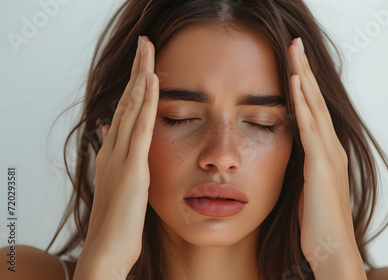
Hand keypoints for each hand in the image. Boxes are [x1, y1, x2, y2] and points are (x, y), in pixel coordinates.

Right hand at [81, 36, 158, 267]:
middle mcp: (114, 149)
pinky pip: (141, 128)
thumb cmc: (118, 221)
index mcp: (114, 153)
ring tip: (148, 50)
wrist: (109, 248)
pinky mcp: (132, 167)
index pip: (126, 111)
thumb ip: (118, 157)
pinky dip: (146, 102)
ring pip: (132, 108)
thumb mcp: (119, 183)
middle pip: (127, 101)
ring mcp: (122, 156)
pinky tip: (152, 81)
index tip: (145, 64)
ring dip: (141, 76)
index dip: (135, 85)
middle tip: (145, 43)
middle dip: (137, 70)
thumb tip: (112, 132)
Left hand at [288, 37, 361, 270]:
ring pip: (315, 107)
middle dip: (305, 70)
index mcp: (326, 153)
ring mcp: (329, 156)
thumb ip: (304, 167)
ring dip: (304, 77)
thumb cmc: (318, 224)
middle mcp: (331, 148)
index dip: (304, 85)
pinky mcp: (322, 167)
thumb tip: (294, 155)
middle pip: (317, 101)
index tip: (294, 62)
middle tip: (296, 44)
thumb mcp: (308, 188)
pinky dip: (303, 103)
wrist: (332, 250)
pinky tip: (295, 83)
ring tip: (295, 52)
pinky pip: (310, 127)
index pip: (314, 111)